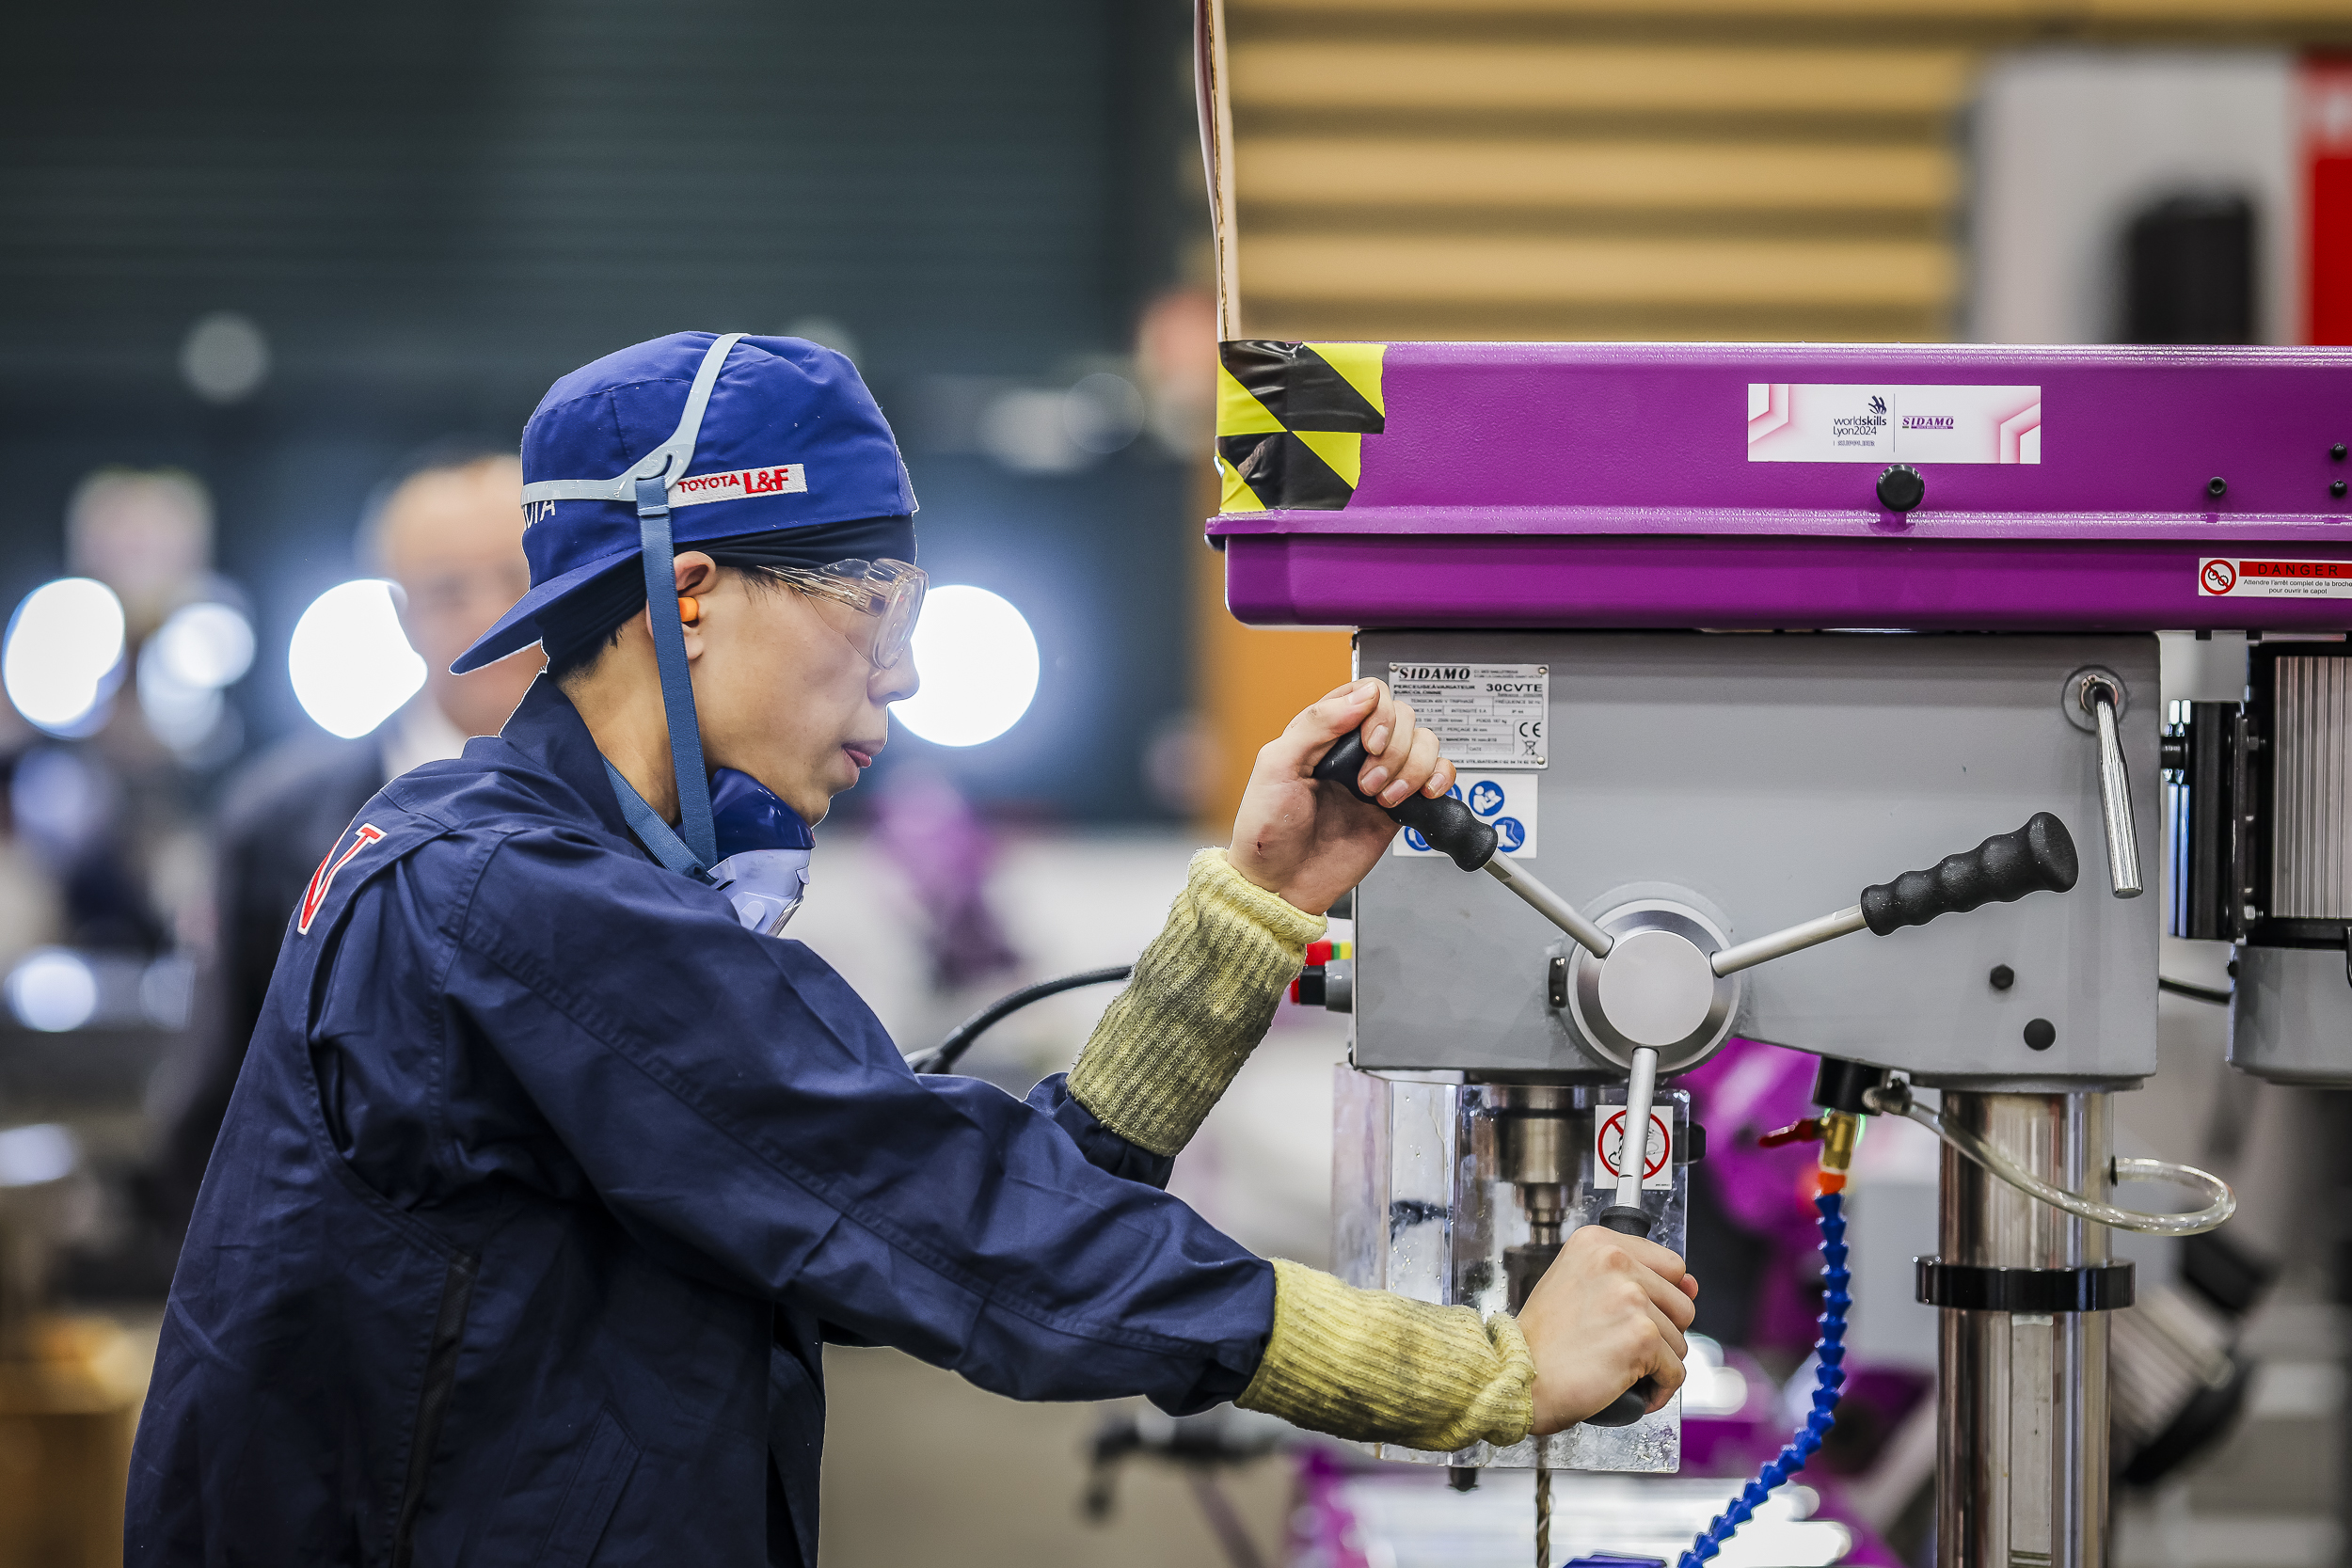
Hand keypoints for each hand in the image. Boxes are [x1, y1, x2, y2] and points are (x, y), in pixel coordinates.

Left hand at [1227, 678, 1457, 914]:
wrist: (1280, 885)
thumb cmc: (1265, 831)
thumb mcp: (1275, 766)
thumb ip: (1316, 724)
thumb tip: (1364, 696)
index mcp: (1321, 732)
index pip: (1368, 694)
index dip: (1378, 712)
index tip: (1369, 743)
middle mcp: (1354, 750)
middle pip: (1403, 717)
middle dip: (1393, 748)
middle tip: (1366, 782)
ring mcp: (1379, 777)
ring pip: (1424, 743)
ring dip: (1412, 768)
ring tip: (1382, 797)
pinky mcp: (1398, 805)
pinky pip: (1436, 776)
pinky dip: (1439, 778)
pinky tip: (1421, 794)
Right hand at [1517, 1225, 1698, 1433]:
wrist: (1517, 1375)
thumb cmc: (1543, 1340)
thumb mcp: (1580, 1287)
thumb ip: (1635, 1277)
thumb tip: (1693, 1285)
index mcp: (1597, 1242)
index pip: (1671, 1265)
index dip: (1659, 1298)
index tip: (1632, 1314)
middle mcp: (1615, 1261)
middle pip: (1682, 1303)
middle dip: (1661, 1333)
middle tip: (1619, 1344)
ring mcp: (1631, 1297)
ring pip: (1681, 1340)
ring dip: (1656, 1363)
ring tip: (1619, 1367)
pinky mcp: (1641, 1336)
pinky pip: (1675, 1372)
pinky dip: (1659, 1389)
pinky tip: (1633, 1390)